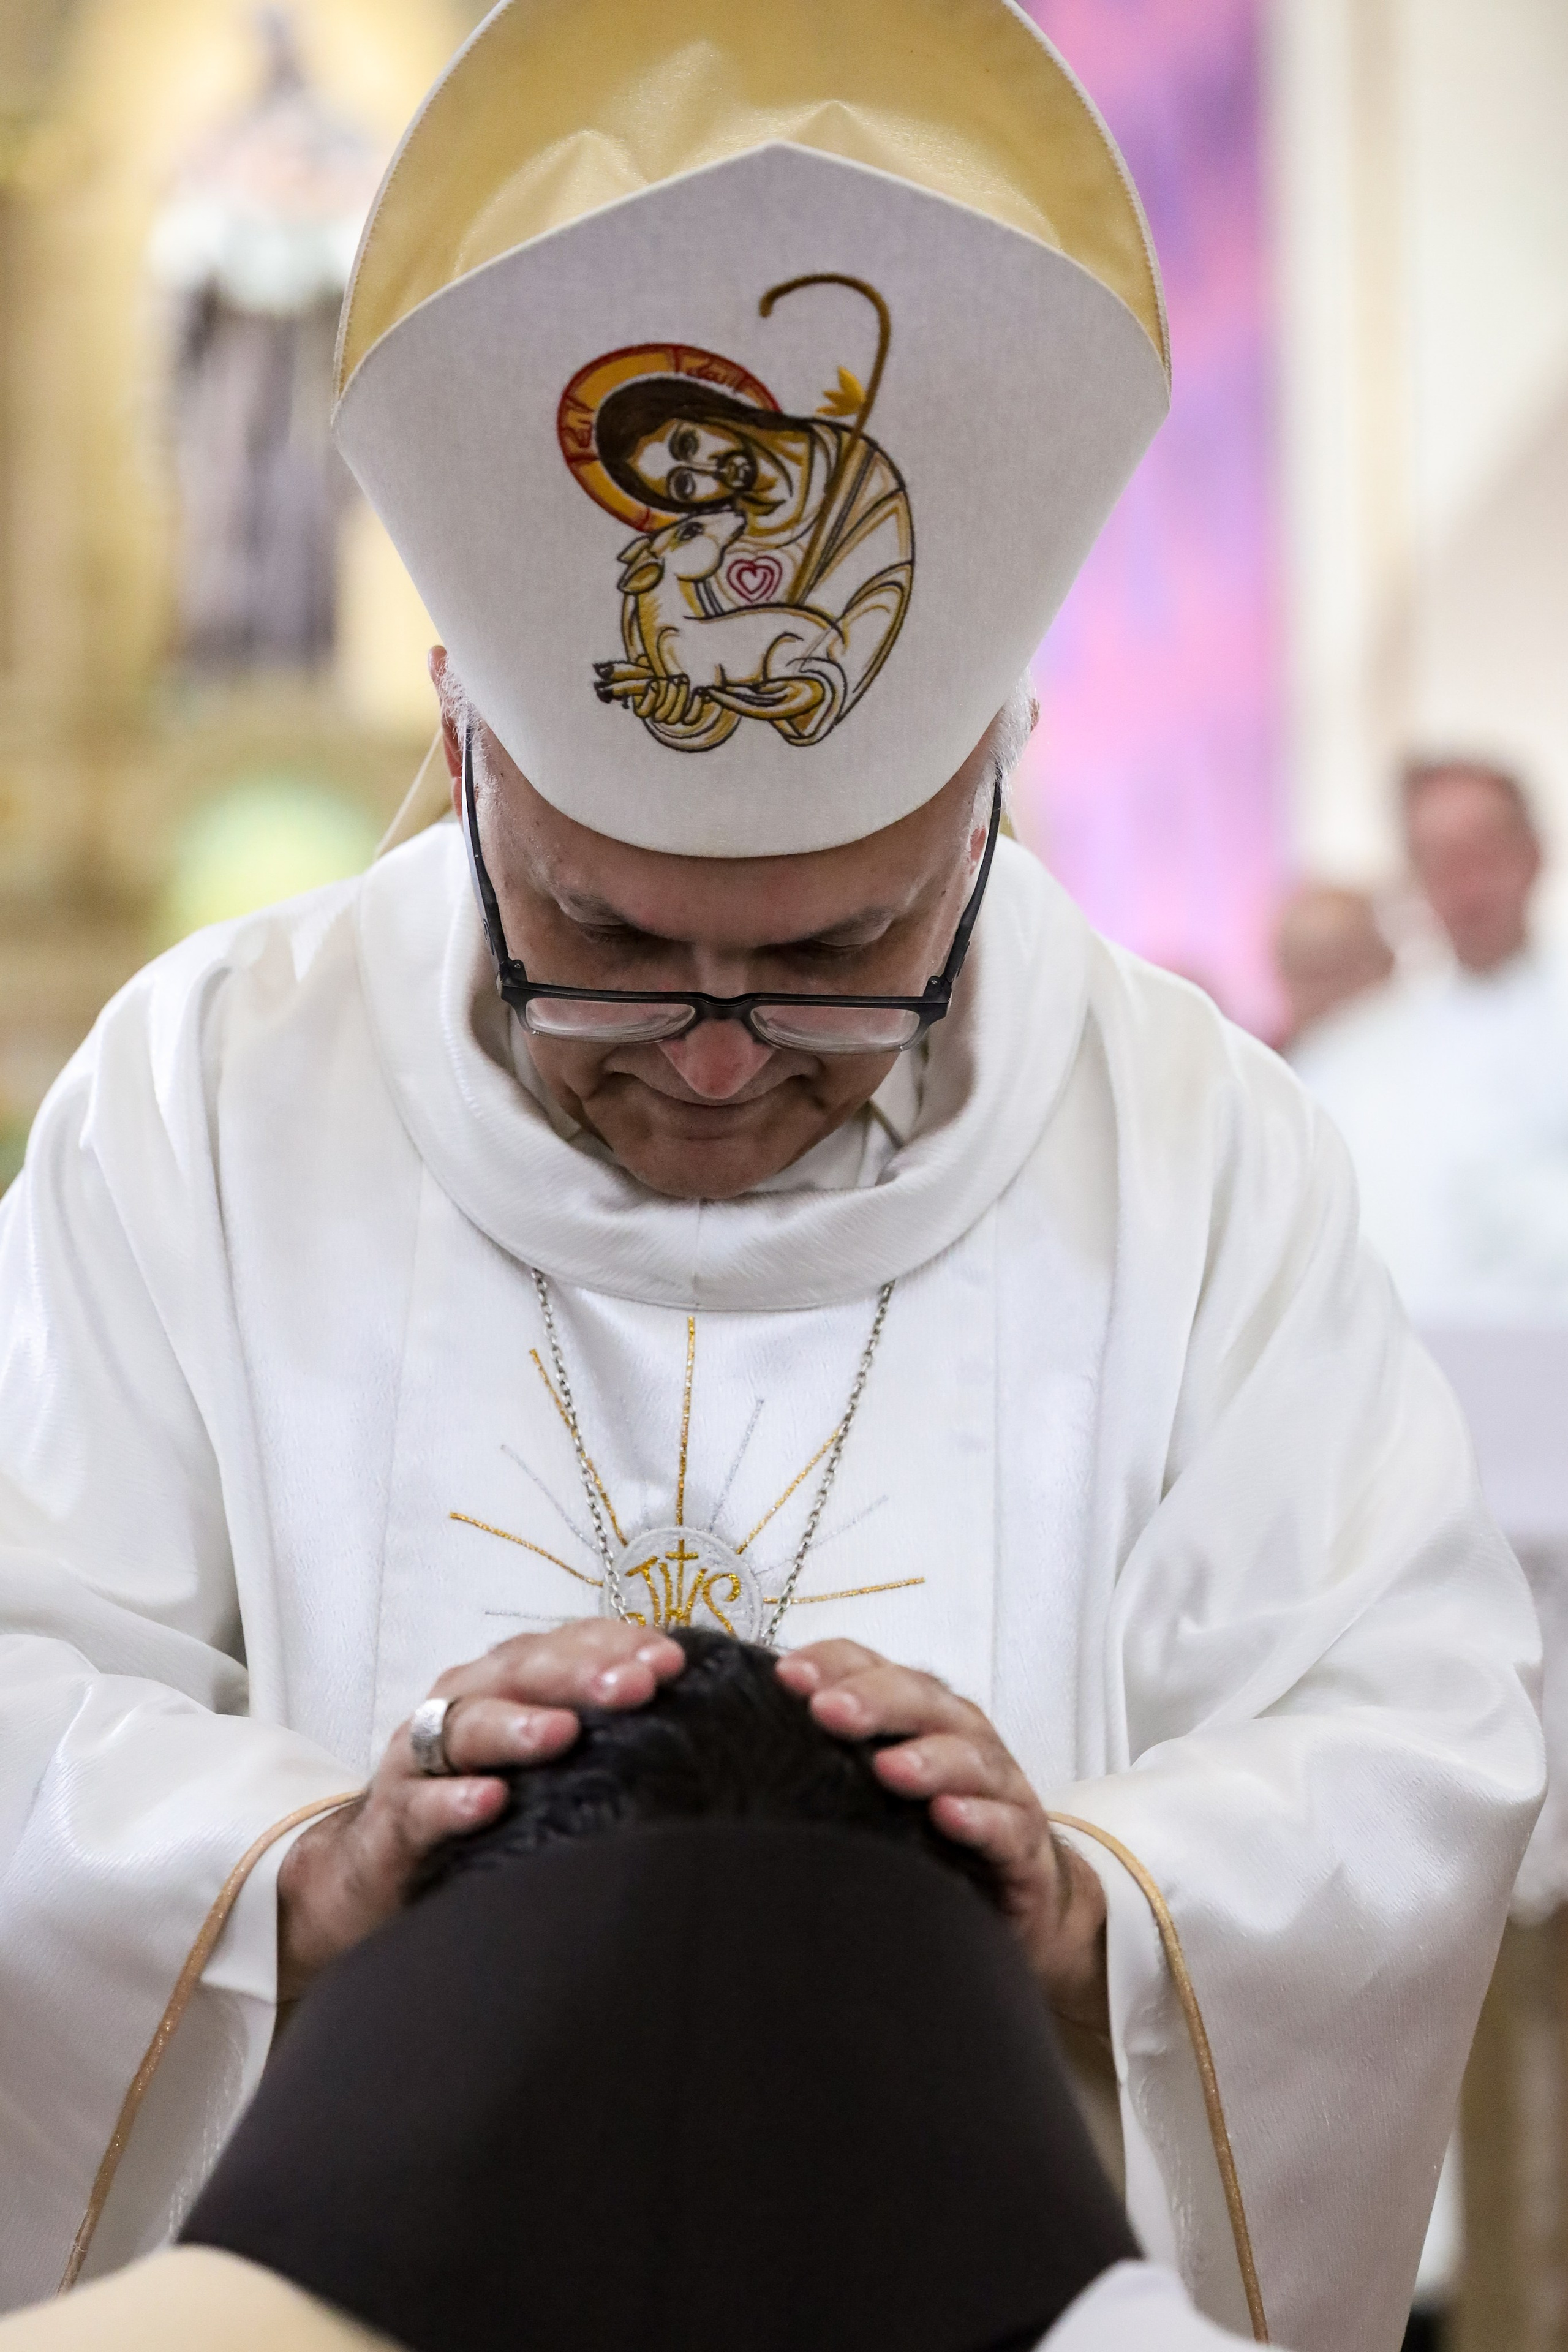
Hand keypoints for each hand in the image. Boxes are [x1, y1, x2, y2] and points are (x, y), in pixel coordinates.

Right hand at [277, 1620, 683, 1999]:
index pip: (567, 1644)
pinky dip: (452, 1801)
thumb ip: (603, 1733)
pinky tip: (490, 1801)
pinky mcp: (392, 1821)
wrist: (374, 1872)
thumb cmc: (484, 1804)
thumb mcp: (545, 1761)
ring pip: (466, 1725)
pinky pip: (419, 1805)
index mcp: (508, 1681)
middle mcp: (463, 1703)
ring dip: (517, 1726)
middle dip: (581, 1674)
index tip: (673, 1662)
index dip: (618, 1645)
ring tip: (564, 1733)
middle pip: (521, 1672)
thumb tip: (699, 1722)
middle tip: (638, 1685)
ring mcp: (421, 1760)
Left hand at [775, 1640, 1107, 2035]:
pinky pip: (1006, 1825)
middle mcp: (958, 1735)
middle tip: (828, 1710)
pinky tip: (950, 1817)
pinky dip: (980, 1818)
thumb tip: (729, 1750)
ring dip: (928, 1758)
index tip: (786, 1676)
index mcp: (914, 1713)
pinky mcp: (1022, 1844)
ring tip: (888, 1768)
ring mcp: (997, 1787)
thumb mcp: (870, 1790)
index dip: (833, 1662)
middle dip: (875, 1700)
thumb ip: (820, 1762)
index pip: (870, 1666)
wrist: (1018, 1899)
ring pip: (968, 1756)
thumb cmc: (927, 1833)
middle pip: (921, 1700)